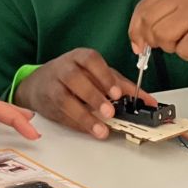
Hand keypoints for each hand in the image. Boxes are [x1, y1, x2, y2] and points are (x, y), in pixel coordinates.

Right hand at [14, 49, 157, 138]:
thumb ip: (122, 85)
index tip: (116, 92)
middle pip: (74, 78)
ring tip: (100, 129)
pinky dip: (75, 123)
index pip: (90, 60)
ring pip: (63, 97)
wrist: (39, 83)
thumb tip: (148, 101)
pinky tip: (88, 130)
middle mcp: (63, 68)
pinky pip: (60, 113)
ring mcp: (52, 85)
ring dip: (83, 115)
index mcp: (79, 57)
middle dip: (93, 95)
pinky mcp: (46, 103)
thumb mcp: (97, 74)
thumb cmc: (74, 76)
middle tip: (109, 111)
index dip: (103, 75)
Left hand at [128, 0, 187, 63]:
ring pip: (163, 37)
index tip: (138, 43)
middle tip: (172, 42)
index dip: (135, 29)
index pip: (142, 8)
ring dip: (173, 47)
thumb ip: (158, 19)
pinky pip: (183, 50)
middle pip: (149, 23)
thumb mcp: (183, 11)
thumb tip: (136, 41)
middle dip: (155, 40)